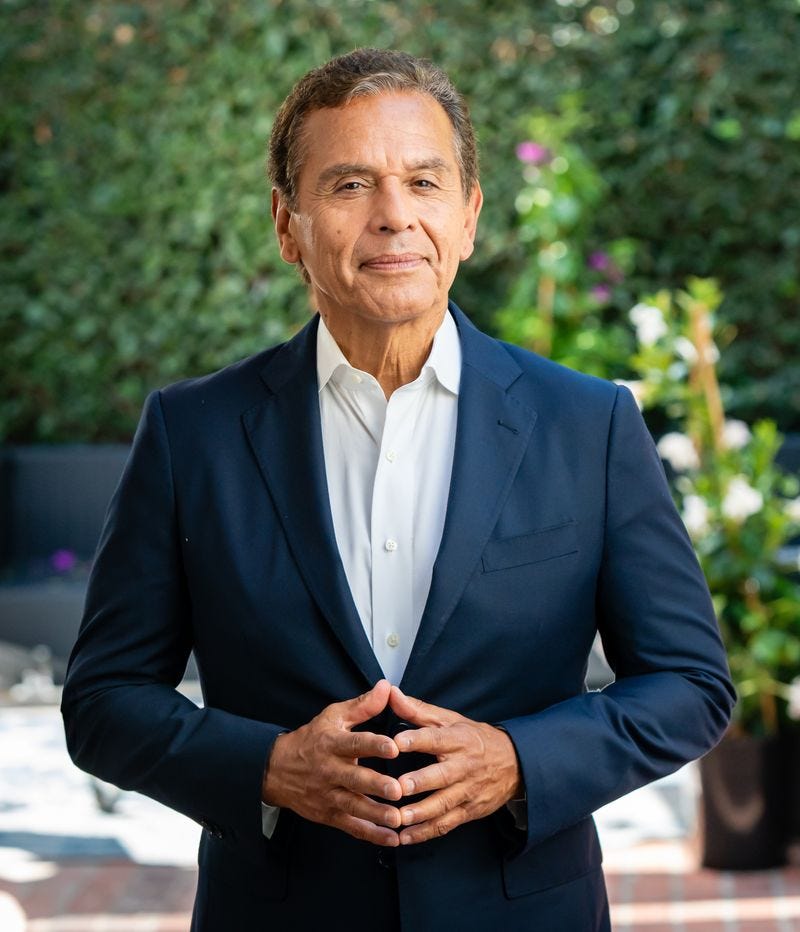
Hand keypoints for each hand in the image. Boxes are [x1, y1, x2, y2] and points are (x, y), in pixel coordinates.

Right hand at [262, 680, 402, 845]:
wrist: (276, 770)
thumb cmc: (312, 739)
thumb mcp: (333, 717)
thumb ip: (362, 706)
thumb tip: (386, 687)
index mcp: (332, 743)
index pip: (353, 743)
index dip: (373, 745)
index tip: (393, 747)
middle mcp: (329, 770)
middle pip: (354, 779)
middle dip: (375, 785)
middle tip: (397, 790)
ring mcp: (328, 795)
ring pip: (353, 806)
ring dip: (376, 815)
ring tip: (398, 820)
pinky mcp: (329, 814)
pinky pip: (351, 826)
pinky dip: (371, 834)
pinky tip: (391, 839)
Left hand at [389, 685, 521, 844]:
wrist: (514, 764)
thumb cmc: (473, 738)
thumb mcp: (450, 719)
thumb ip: (417, 709)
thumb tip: (389, 692)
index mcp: (458, 739)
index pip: (437, 738)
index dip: (417, 740)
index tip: (397, 742)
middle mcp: (464, 766)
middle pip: (441, 775)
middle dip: (420, 782)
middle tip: (398, 787)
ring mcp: (467, 791)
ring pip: (443, 804)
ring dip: (420, 813)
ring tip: (399, 818)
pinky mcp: (469, 811)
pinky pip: (446, 824)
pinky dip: (425, 833)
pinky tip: (405, 837)